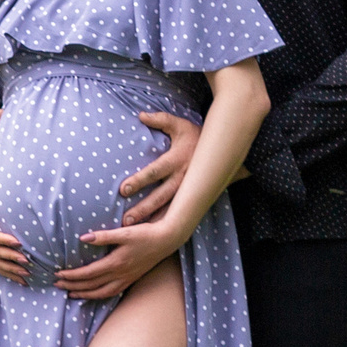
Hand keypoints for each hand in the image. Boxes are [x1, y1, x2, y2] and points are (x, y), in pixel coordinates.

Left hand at [60, 219, 181, 299]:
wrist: (166, 240)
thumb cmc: (145, 234)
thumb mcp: (124, 232)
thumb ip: (103, 236)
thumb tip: (83, 238)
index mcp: (116, 263)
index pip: (88, 273)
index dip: (72, 275)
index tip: (58, 274)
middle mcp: (120, 274)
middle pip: (91, 285)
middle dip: (73, 285)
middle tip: (57, 284)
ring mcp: (126, 279)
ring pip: (101, 293)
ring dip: (84, 294)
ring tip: (71, 293)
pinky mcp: (131, 279)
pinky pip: (111, 292)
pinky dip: (99, 295)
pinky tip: (93, 293)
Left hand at [115, 111, 200, 225]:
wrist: (223, 150)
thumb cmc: (195, 136)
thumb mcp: (180, 125)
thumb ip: (161, 119)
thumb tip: (141, 115)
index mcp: (177, 159)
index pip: (155, 171)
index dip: (140, 180)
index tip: (123, 190)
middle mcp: (183, 177)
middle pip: (160, 195)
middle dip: (144, 207)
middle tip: (126, 220)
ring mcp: (188, 189)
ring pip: (169, 207)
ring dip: (152, 218)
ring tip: (134, 228)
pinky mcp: (191, 195)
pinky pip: (177, 211)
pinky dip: (164, 220)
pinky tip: (151, 231)